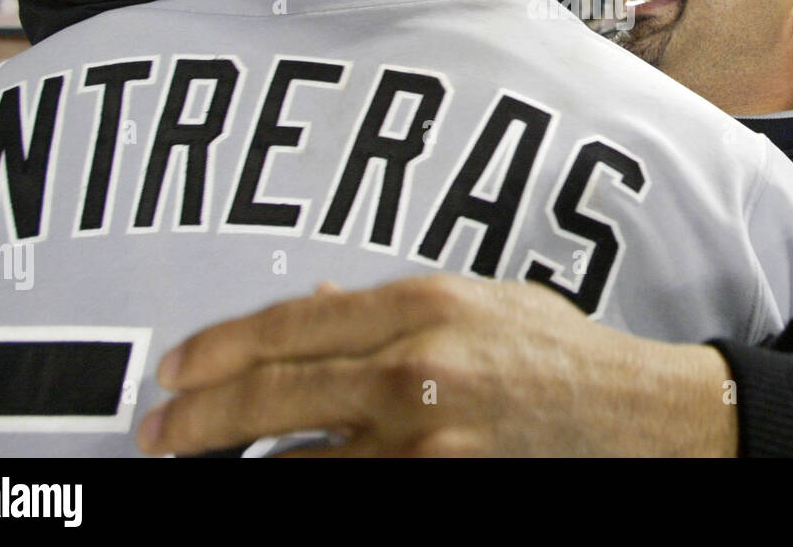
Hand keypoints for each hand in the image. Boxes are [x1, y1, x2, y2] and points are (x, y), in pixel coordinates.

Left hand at [137, 275, 736, 457]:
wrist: (638, 415)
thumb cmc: (564, 352)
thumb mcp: (482, 299)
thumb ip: (393, 304)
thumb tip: (317, 304)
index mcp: (426, 304)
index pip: (293, 322)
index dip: (219, 347)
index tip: (176, 366)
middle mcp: (418, 367)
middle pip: (275, 393)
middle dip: (198, 418)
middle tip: (154, 432)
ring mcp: (426, 439)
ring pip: (294, 460)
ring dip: (232, 467)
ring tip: (194, 467)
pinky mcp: (439, 487)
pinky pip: (342, 492)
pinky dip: (296, 486)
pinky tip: (271, 481)